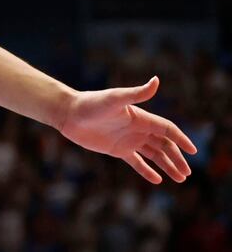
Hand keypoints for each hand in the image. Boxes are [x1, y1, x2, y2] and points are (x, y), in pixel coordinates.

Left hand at [57, 76, 196, 182]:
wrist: (68, 113)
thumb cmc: (91, 103)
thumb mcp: (115, 98)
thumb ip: (137, 93)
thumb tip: (156, 80)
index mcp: (141, 118)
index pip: (167, 129)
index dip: (180, 139)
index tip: (193, 151)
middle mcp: (137, 129)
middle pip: (164, 145)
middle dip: (177, 158)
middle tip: (187, 173)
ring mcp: (128, 140)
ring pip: (153, 155)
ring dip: (167, 165)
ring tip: (180, 178)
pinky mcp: (117, 150)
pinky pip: (136, 162)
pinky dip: (147, 171)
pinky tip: (158, 180)